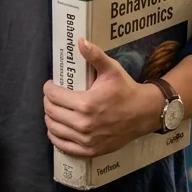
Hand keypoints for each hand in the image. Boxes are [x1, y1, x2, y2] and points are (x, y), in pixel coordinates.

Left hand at [43, 38, 163, 157]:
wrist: (144, 113)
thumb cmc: (125, 89)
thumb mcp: (111, 69)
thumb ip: (94, 55)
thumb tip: (80, 41)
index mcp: (86, 103)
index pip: (53, 96)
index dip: (48, 88)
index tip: (51, 84)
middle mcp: (83, 124)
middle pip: (51, 112)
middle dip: (47, 102)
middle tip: (52, 96)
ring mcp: (86, 140)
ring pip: (54, 129)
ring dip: (50, 118)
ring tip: (53, 110)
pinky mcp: (90, 150)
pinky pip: (64, 146)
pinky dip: (56, 138)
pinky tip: (56, 129)